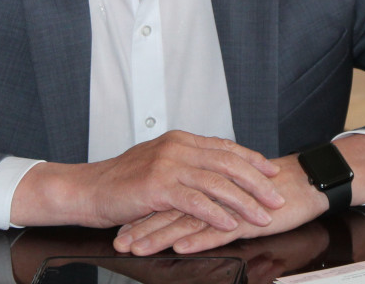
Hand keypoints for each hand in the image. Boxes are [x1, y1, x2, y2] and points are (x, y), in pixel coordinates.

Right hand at [11, 131, 283, 231]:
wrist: (88, 189)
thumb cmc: (121, 181)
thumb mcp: (157, 163)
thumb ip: (185, 162)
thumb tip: (212, 169)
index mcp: (180, 140)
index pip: (225, 147)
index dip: (251, 160)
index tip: (271, 172)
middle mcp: (177, 148)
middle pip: (228, 163)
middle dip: (257, 182)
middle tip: (277, 196)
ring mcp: (168, 166)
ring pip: (217, 183)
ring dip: (244, 201)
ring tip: (262, 215)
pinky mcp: (158, 188)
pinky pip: (196, 202)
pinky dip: (217, 214)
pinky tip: (231, 224)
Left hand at [112, 134, 364, 255]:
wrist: (304, 182)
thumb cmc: (270, 190)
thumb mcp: (233, 193)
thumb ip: (209, 198)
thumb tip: (182, 210)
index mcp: (208, 180)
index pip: (169, 195)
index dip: (143, 210)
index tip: (119, 223)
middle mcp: (213, 188)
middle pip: (171, 208)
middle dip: (142, 226)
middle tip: (119, 240)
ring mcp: (228, 202)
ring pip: (187, 219)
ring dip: (160, 235)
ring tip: (137, 247)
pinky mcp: (246, 216)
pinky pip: (218, 228)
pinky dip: (197, 237)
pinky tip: (180, 245)